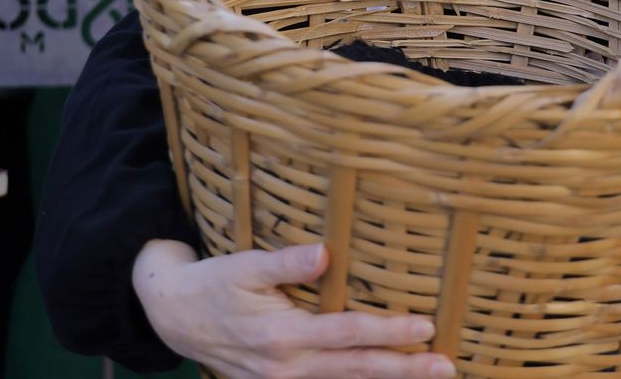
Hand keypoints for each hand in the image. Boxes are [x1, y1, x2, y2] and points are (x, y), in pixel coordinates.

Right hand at [133, 240, 454, 378]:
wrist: (173, 316)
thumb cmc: (213, 284)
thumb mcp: (243, 266)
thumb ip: (285, 262)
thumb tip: (324, 253)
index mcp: (283, 336)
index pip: (348, 334)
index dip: (389, 331)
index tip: (426, 326)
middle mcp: (287, 367)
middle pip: (357, 370)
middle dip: (405, 369)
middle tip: (446, 367)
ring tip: (429, 377)